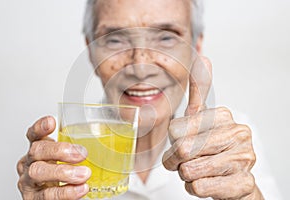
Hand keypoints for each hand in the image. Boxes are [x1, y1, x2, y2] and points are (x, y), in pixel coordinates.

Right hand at [17, 116, 90, 199]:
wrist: (54, 198)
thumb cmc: (61, 176)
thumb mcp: (65, 160)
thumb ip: (76, 149)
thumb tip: (105, 137)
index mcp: (38, 150)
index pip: (33, 134)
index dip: (40, 127)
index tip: (52, 122)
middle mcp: (29, 163)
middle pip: (37, 151)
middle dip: (59, 150)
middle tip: (81, 154)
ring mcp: (28, 182)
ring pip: (38, 172)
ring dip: (63, 172)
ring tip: (84, 174)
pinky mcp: (31, 199)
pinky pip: (46, 195)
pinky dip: (66, 192)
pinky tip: (80, 189)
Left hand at [162, 57, 262, 198]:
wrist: (233, 180)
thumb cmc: (212, 149)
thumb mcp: (200, 118)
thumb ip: (199, 90)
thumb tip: (203, 58)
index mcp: (223, 115)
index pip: (175, 130)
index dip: (173, 142)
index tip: (184, 142)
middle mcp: (238, 133)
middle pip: (182, 149)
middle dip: (176, 160)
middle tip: (187, 161)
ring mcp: (244, 159)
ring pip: (189, 170)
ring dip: (186, 174)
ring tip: (200, 170)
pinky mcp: (243, 184)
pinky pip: (199, 188)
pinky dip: (196, 188)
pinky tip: (209, 182)